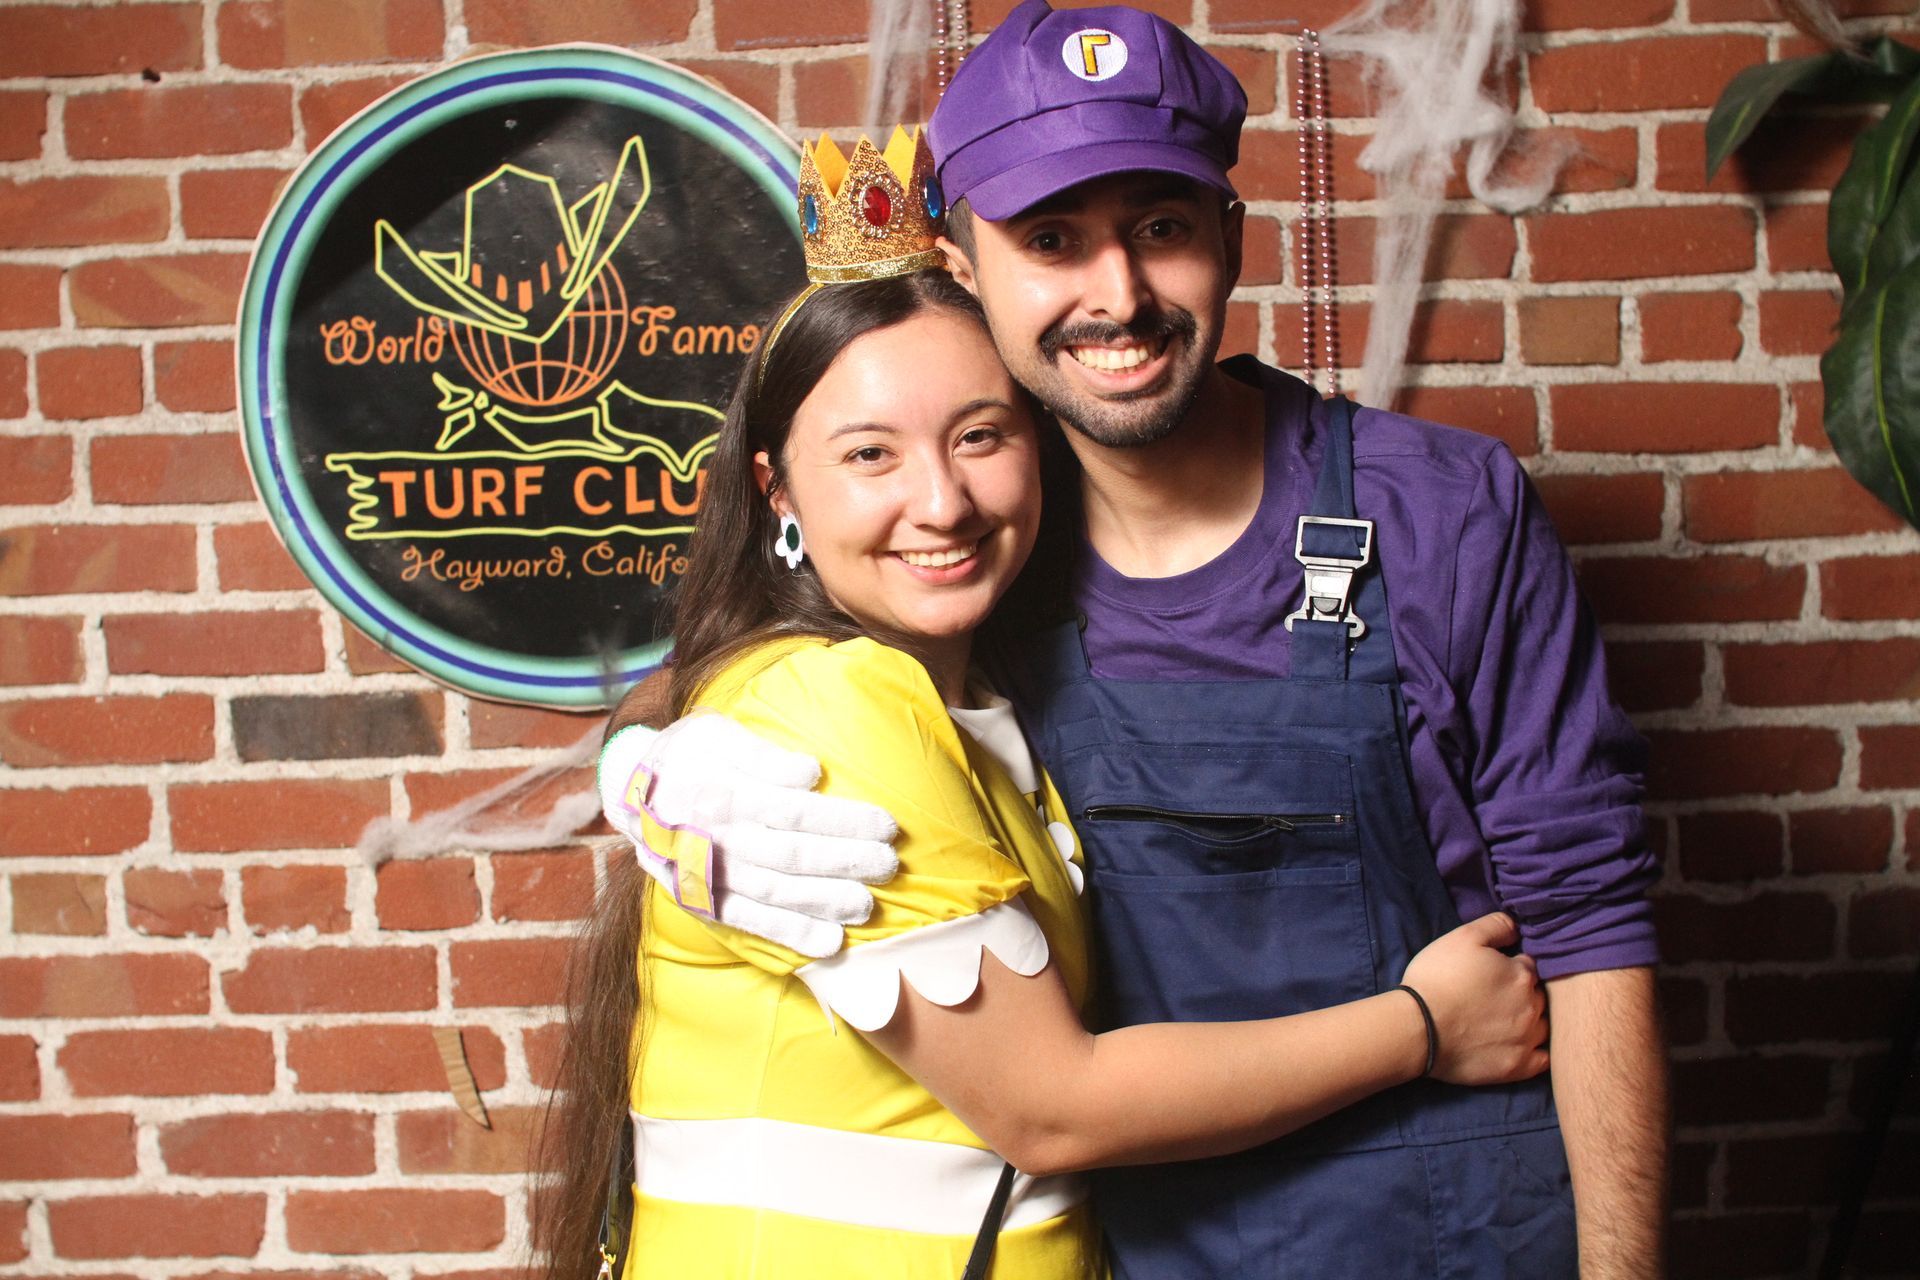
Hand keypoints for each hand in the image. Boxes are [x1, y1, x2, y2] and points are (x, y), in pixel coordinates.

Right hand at [598, 714, 898, 957]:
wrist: (627, 791)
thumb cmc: (686, 755)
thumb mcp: (714, 733)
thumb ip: (760, 753)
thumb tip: (810, 772)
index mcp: (719, 792)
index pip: (794, 811)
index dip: (843, 820)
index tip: (887, 824)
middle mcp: (713, 838)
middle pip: (790, 854)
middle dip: (846, 861)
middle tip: (890, 864)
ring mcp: (706, 874)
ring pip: (775, 892)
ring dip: (825, 901)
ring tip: (867, 906)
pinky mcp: (702, 901)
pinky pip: (749, 922)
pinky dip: (790, 934)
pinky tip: (829, 943)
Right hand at [1400, 912, 1548, 1086]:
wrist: (1418, 1028)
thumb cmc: (1437, 979)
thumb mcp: (1462, 937)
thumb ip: (1496, 925)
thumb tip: (1518, 927)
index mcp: (1522, 974)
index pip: (1529, 966)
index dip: (1511, 967)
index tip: (1494, 972)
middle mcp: (1533, 1007)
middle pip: (1539, 995)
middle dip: (1523, 993)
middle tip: (1496, 996)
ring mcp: (1527, 1040)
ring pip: (1544, 1026)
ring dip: (1531, 1020)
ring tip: (1506, 1021)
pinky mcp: (1517, 1067)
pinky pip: (1544, 1060)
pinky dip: (1538, 1052)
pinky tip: (1522, 1046)